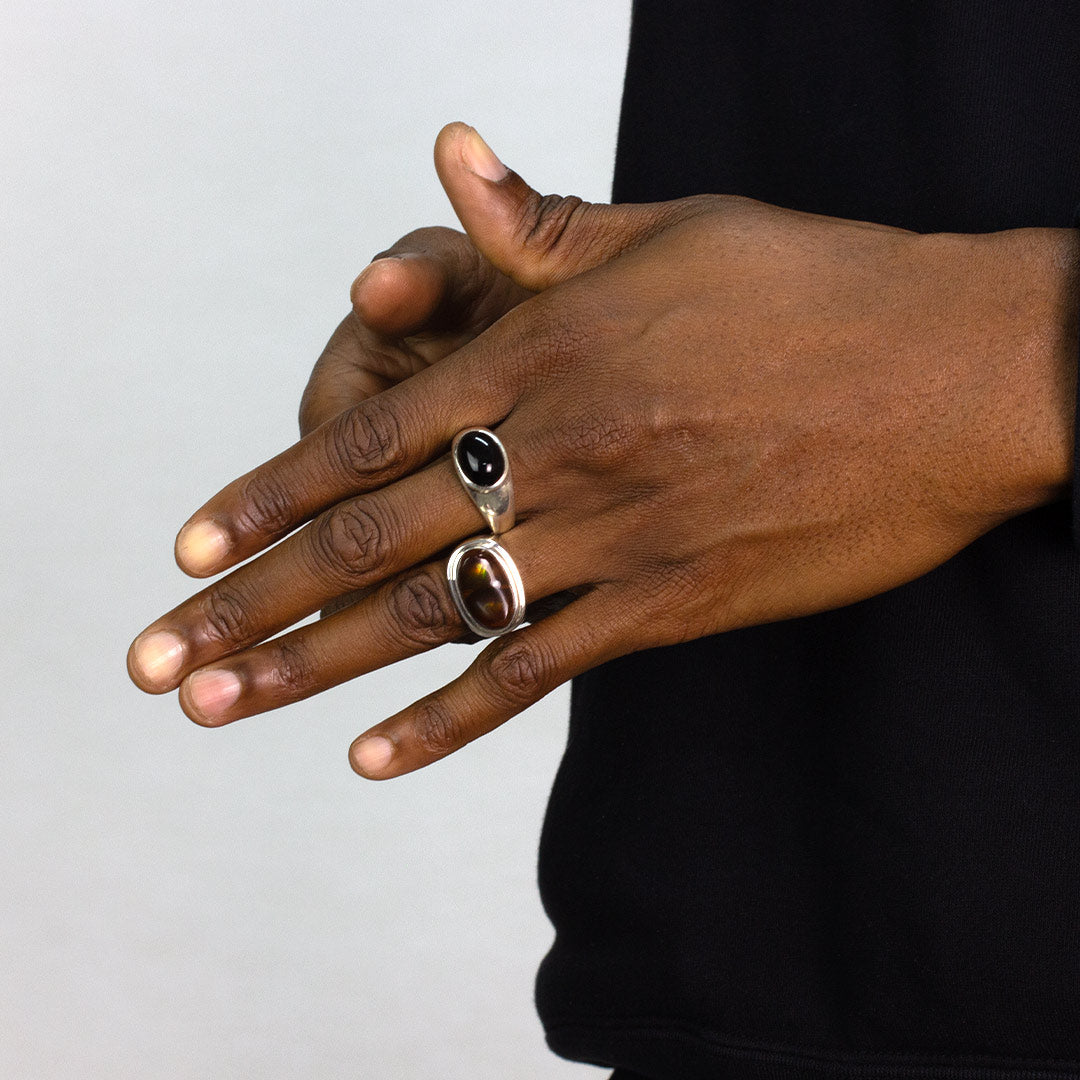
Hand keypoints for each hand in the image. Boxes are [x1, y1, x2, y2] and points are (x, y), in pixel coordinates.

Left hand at [128, 123, 1075, 778]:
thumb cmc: (813, 284)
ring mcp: (616, 535)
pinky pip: (540, 670)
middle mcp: (561, 447)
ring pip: (436, 612)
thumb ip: (539, 225)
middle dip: (254, 603)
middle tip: (161, 662)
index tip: (192, 549)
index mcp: (546, 349)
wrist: (955, 373)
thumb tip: (449, 159)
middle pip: (373, 536)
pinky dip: (452, 720)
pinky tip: (374, 757)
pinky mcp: (674, 605)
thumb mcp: (670, 229)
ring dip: (316, 669)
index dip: (266, 495)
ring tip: (224, 710)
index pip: (366, 432)